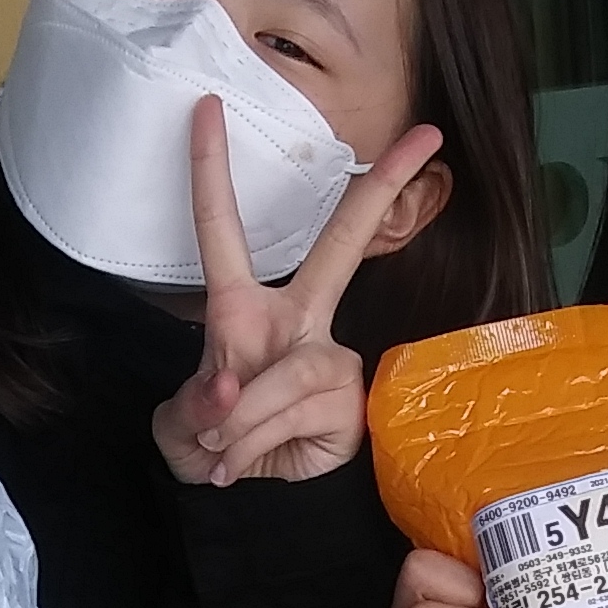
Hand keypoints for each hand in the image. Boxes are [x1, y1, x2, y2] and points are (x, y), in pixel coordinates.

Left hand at [154, 96, 442, 484]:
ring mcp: (330, 357)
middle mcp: (296, 319)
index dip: (210, 169)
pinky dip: (259, 442)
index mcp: (241, 308)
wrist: (243, 501)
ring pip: (289, 372)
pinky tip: (249, 462)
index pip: (222, 229)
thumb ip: (198, 406)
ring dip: (241, 421)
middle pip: (342, 244)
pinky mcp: (353, 399)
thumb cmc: (209, 446)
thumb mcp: (178, 427)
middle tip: (429, 137)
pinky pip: (301, 412)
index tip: (206, 106)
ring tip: (220, 453)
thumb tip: (230, 388)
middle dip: (381, 188)